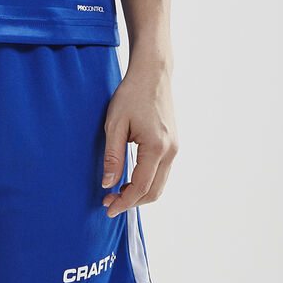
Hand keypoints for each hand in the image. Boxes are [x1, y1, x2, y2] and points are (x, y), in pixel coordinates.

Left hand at [101, 57, 178, 216]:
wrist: (152, 74)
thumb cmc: (131, 94)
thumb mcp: (114, 123)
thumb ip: (112, 156)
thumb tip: (108, 184)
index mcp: (156, 147)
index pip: (141, 187)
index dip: (124, 202)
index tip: (107, 208)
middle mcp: (170, 151)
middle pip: (154, 192)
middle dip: (132, 202)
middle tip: (109, 202)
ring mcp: (175, 149)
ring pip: (160, 184)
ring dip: (140, 193)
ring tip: (117, 192)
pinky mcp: (173, 144)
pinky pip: (162, 172)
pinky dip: (147, 182)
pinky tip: (130, 179)